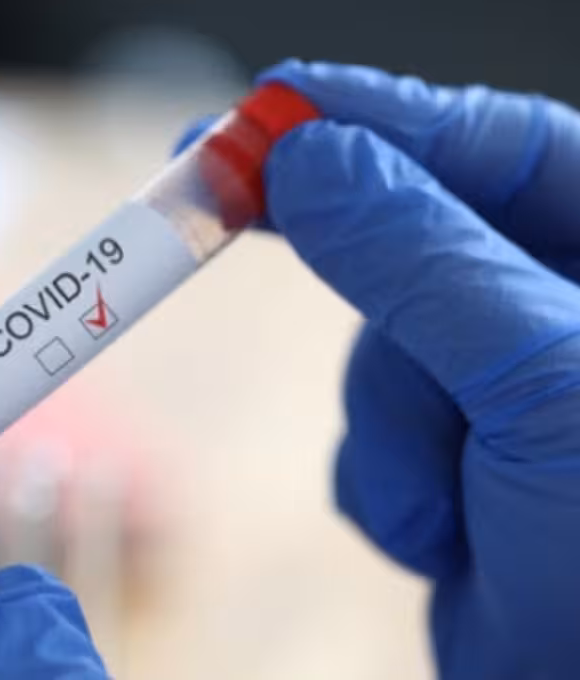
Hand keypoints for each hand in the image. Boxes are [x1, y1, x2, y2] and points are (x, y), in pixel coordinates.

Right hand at [257, 61, 579, 677]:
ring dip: (390, 424)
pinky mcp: (454, 465)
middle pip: (416, 237)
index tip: (269, 104)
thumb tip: (313, 159)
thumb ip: (421, 258)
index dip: (375, 115)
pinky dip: (383, 483)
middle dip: (343, 256)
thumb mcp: (541, 379)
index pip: (496, 146)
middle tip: (217, 196)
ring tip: (454, 499)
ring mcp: (503, 394)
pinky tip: (441, 535)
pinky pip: (369, 435)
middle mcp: (562, 316)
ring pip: (378, 350)